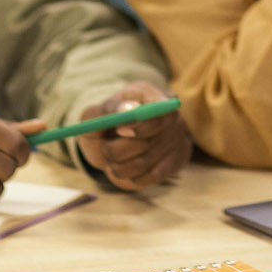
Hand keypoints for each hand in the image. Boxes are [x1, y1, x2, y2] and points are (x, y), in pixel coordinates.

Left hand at [74, 82, 192, 190]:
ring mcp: (176, 137)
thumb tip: (127, 109)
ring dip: (119, 166)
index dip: (139, 122)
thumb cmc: (104, 124)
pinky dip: (133, 177)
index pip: (157, 107)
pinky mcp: (176, 159)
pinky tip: (126, 169)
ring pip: (145, 161)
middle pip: (149, 138)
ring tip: (110, 160)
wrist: (112, 141)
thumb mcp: (96, 114)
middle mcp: (170, 114)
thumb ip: (107, 109)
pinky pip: (153, 175)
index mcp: (151, 94)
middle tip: (106, 148)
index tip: (119, 130)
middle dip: (119, 149)